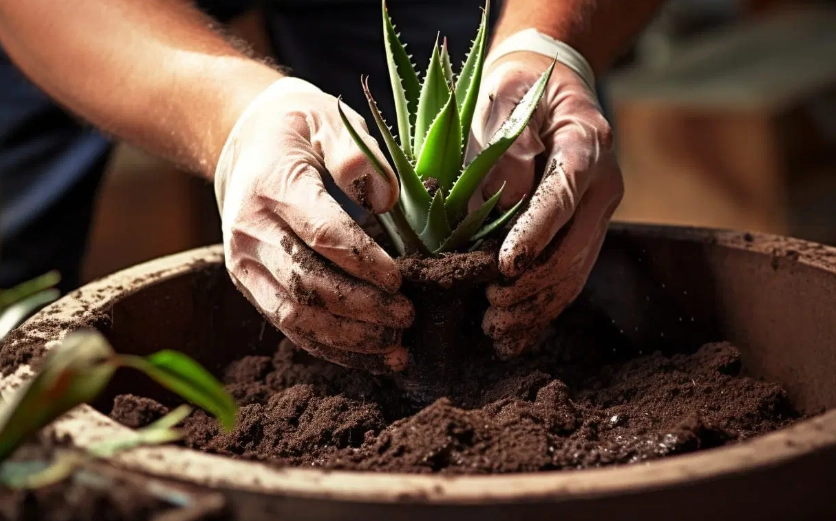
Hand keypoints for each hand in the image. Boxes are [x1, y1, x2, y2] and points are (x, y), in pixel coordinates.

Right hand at [214, 77, 412, 373]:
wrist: (243, 144)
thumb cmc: (298, 130)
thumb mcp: (327, 119)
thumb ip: (355, 152)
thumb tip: (384, 198)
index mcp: (272, 185)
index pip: (321, 233)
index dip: (364, 261)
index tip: (400, 279)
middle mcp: (250, 230)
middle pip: (309, 282)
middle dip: (363, 307)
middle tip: (407, 316)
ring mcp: (245, 263)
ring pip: (297, 315)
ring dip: (349, 339)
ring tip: (396, 348)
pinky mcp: (249, 285)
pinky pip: (290, 327)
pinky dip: (330, 348)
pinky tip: (369, 357)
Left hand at [469, 53, 623, 358]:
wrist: (548, 85)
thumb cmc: (519, 89)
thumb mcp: (504, 98)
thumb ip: (502, 148)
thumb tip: (502, 204)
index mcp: (586, 142)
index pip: (563, 195)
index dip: (536, 234)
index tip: (506, 266)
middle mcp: (602, 184)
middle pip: (574, 247)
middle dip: (531, 285)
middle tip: (491, 308)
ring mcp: (598, 213)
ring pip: (575, 271)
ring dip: (537, 306)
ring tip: (498, 329)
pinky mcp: (585, 231)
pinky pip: (570, 275)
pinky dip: (544, 306)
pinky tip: (517, 329)